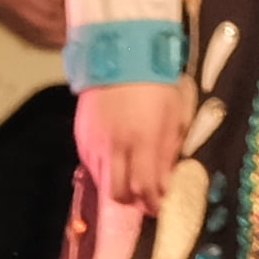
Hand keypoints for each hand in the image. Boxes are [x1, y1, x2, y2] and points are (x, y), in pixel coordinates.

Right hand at [79, 78, 191, 208]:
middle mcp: (115, 147)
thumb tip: (166, 182)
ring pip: (102, 182)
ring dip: (117, 185)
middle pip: (117, 195)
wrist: (121, 54)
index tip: (160, 205)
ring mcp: (94, 143)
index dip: (152, 203)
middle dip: (131, 202)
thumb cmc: (158, 82)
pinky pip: (92, 165)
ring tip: (131, 175)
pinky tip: (117, 158)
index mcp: (143, 141)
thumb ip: (169, 151)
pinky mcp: (81, 137)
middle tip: (143, 196)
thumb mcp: (176, 113)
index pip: (145, 188)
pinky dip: (105, 169)